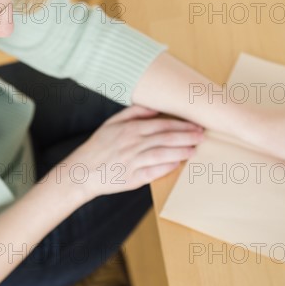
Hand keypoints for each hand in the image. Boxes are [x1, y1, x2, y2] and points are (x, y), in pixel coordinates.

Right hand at [61, 105, 204, 199]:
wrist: (82, 172)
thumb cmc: (99, 146)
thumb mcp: (112, 123)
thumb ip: (133, 113)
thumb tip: (154, 107)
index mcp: (130, 129)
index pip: (161, 124)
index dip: (181, 124)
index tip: (195, 124)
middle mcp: (133, 144)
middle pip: (166, 138)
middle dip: (187, 136)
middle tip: (202, 136)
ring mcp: (133, 161)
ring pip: (163, 154)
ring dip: (181, 151)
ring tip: (194, 150)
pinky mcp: (133, 178)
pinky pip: (154, 172)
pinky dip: (167, 167)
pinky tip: (178, 164)